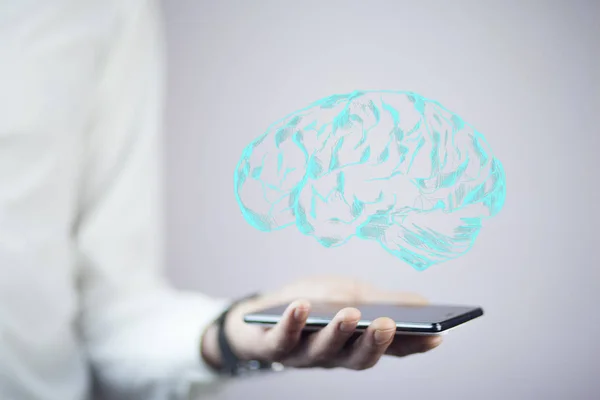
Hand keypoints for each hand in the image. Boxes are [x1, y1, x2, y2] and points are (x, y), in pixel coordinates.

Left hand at [202, 276, 441, 370]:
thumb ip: (380, 301)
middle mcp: (335, 355)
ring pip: (324, 351)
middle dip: (375, 343)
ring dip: (339, 333)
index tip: (437, 335)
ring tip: (351, 314)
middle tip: (389, 325)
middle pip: (359, 358)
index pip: (390, 349)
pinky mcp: (274, 346)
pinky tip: (302, 305)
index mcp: (357, 343)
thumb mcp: (349, 295)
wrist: (259, 315)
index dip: (414, 345)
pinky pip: (284, 339)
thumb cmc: (312, 302)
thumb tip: (424, 303)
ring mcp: (304, 353)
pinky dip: (293, 323)